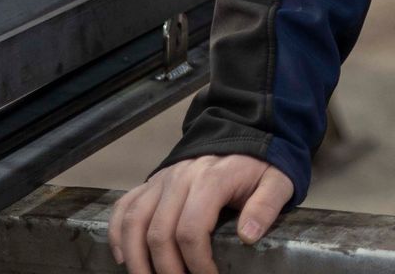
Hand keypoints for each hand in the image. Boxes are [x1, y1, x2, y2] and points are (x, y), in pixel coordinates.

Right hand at [109, 155, 293, 273]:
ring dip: (136, 259)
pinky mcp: (151, 182)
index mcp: (211, 179)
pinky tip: (123, 258)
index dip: (197, 263)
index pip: (191, 230)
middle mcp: (180, 177)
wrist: (243, 133)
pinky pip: (124, 207)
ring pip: (134, 222)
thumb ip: (266, 206)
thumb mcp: (276, 181)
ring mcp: (162, 179)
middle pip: (159, 233)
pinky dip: (117, 234)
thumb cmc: (259, 165)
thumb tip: (248, 235)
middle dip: (167, 269)